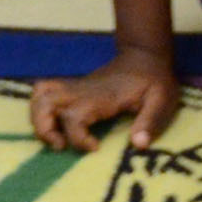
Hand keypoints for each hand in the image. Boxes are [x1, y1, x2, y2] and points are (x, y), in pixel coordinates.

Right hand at [31, 48, 180, 150]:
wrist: (144, 55)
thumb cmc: (154, 80)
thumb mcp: (162, 101)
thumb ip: (151, 121)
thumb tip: (138, 144)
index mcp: (102, 97)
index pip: (74, 116)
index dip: (78, 137)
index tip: (96, 147)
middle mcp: (82, 91)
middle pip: (44, 102)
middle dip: (44, 129)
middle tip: (61, 146)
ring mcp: (76, 88)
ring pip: (39, 95)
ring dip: (39, 119)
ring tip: (57, 139)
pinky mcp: (74, 88)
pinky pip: (45, 93)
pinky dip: (41, 110)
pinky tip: (57, 126)